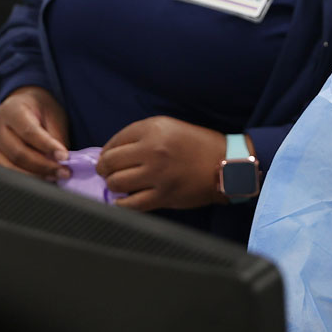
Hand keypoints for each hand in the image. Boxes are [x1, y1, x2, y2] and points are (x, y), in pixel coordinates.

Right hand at [0, 86, 70, 179]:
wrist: (23, 105)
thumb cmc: (39, 110)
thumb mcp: (53, 115)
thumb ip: (56, 137)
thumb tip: (61, 160)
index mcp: (12, 111)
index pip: (29, 132)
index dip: (47, 147)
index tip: (64, 157)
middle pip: (18, 153)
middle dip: (44, 166)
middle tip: (64, 171)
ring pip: (10, 168)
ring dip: (35, 176)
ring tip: (55, 176)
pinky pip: (8, 173)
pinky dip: (26, 178)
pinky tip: (42, 178)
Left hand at [97, 117, 227, 211]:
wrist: (226, 164)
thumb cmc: (197, 144)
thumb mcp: (169, 127)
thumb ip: (142, 136)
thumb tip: (113, 153)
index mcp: (153, 129)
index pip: (115, 141)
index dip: (106, 152)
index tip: (107, 158)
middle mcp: (152, 149)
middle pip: (110, 162)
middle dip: (104, 169)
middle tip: (107, 173)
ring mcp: (157, 174)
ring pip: (116, 183)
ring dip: (112, 185)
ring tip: (119, 185)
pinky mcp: (163, 195)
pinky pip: (130, 204)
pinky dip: (121, 204)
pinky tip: (123, 200)